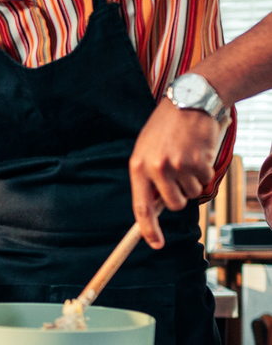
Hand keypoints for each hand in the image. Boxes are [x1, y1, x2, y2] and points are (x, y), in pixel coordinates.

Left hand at [129, 99, 219, 247]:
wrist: (190, 101)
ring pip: (192, 194)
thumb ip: (148, 177)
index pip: (141, 207)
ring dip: (194, 181)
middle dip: (180, 196)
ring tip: (188, 157)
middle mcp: (155, 169)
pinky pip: (205, 181)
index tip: (155, 244)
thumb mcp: (146, 149)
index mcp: (137, 167)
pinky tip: (199, 152)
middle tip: (181, 176)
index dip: (147, 229)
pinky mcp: (198, 162)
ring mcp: (177, 166)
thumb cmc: (166, 128)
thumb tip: (153, 208)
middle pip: (173, 205)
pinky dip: (206, 171)